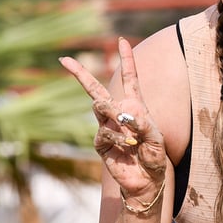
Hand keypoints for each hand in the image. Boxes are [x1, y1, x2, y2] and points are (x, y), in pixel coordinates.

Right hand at [60, 37, 166, 197]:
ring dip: (113, 112)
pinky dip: (119, 138)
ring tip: (126, 123)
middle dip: (80, 74)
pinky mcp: (100, 144)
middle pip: (95, 89)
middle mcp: (118, 113)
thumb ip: (145, 125)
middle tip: (64, 59)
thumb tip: (127, 116)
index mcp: (135, 105)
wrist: (147, 180)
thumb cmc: (154, 156)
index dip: (127, 59)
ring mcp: (107, 127)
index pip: (130, 78)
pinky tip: (129, 146)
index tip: (122, 41)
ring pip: (98, 107)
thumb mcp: (157, 138)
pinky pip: (104, 133)